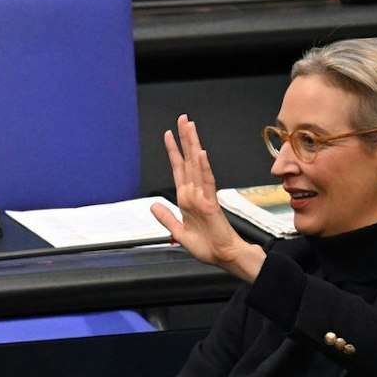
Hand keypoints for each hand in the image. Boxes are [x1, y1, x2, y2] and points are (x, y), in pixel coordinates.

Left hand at [151, 115, 265, 282]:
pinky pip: (207, 183)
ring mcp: (204, 196)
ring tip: (190, 127)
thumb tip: (153, 206)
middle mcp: (195, 193)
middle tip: (182, 119)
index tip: (168, 135)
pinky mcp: (211, 204)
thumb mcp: (178, 232)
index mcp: (187, 199)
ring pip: (197, 165)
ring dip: (193, 145)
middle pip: (188, 161)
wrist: (222, 257)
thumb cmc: (207, 246)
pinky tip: (200, 154)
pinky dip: (203, 168)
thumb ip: (166, 218)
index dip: (173, 152)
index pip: (178, 170)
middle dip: (184, 140)